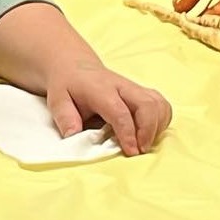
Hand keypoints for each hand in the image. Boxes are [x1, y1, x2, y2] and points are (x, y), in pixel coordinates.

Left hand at [45, 59, 170, 155]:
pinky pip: (161, 104)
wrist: (76, 67)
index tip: (131, 151)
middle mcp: (122, 86)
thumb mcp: (57, 99)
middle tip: (139, 150)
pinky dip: (161, 121)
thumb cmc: (67, 87)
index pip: (120, 111)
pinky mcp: (143, 93)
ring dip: (157, 126)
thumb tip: (73, 136)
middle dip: (148, 130)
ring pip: (158, 103)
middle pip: (147, 104)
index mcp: (100, 89)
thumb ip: (65, 117)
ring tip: (144, 143)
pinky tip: (149, 133)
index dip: (128, 132)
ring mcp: (134, 88)